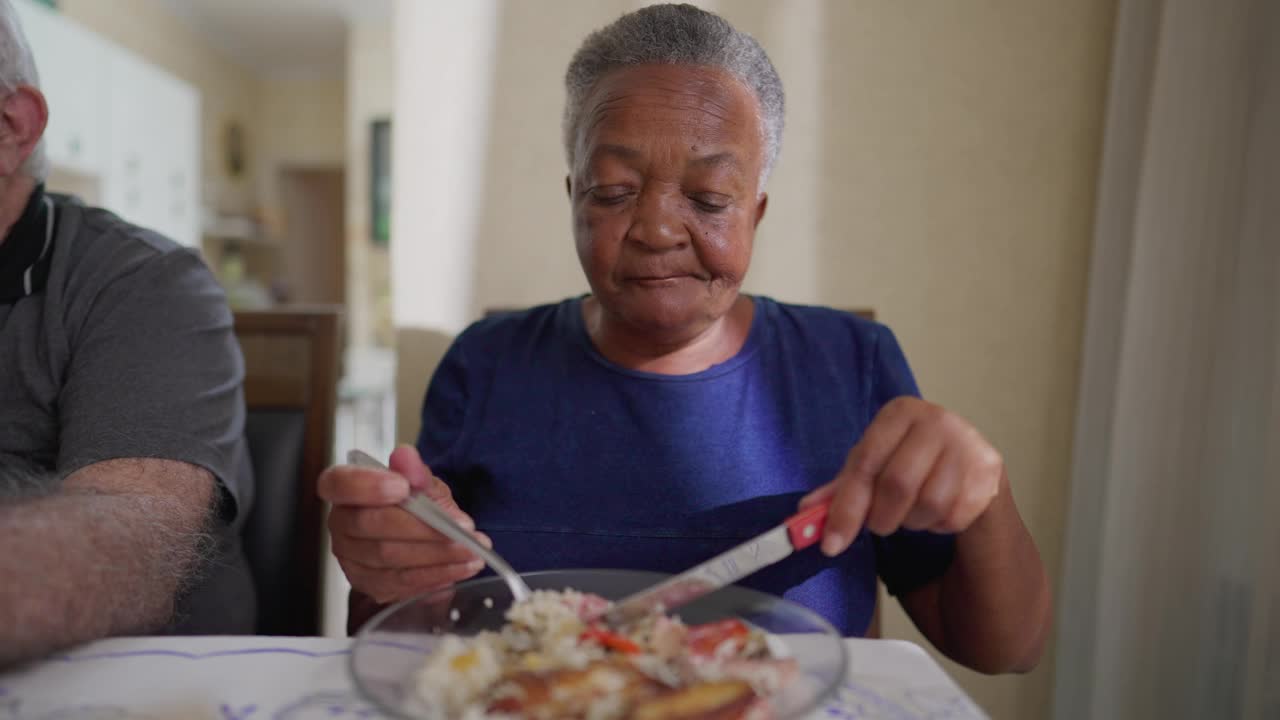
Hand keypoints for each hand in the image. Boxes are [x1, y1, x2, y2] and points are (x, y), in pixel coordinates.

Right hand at [319, 446, 491, 603]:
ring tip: (472, 549)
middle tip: (463, 528)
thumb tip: (406, 456)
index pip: (338, 483)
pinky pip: (402, 582)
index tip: (403, 487)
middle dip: (422, 527)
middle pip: (371, 525)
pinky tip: (462, 567)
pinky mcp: (368, 585)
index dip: (367, 485)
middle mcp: (340, 524)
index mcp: (344, 489)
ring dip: (437, 554)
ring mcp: (350, 559)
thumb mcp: (421, 485)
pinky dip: (437, 574)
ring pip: (389, 557)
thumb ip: (414, 473)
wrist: (418, 538)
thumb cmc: (414, 505)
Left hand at [800, 397, 1003, 555]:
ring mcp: (969, 444)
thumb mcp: (872, 467)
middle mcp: (937, 419)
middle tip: (880, 525)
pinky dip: (939, 525)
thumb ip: (841, 489)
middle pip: (897, 484)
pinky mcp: (991, 471)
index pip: (864, 462)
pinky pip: (954, 516)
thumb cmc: (909, 462)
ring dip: (913, 522)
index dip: (845, 508)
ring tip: (912, 511)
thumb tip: (804, 513)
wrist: (968, 463)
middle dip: (882, 518)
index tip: (830, 544)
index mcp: (900, 412)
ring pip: (928, 505)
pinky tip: (938, 511)